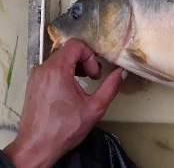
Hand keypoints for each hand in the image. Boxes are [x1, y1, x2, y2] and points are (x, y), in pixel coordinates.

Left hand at [3, 39, 124, 167]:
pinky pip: (52, 68)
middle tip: (93, 77)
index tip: (94, 73)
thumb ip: (111, 87)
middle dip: (85, 61)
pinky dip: (65, 73)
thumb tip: (121, 74)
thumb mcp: (94, 108)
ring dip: (75, 66)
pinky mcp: (34, 84)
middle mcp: (43, 70)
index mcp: (57, 71)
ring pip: (60, 59)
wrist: (37, 147)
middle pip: (68, 51)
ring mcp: (37, 77)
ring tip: (84, 82)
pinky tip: (72, 88)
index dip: (90, 56)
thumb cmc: (62, 130)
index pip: (75, 45)